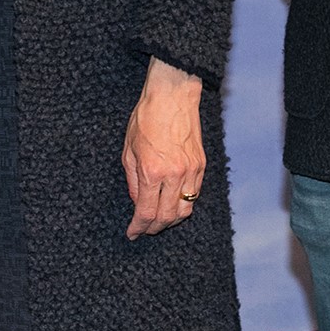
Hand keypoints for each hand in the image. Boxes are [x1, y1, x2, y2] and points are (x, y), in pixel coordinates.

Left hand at [121, 58, 205, 239]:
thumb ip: (132, 180)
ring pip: (186, 210)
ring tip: (159, 221)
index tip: (132, 233)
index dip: (138, 227)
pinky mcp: (201, 165)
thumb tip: (137, 202)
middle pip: (168, 217)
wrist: (172, 97)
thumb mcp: (128, 150)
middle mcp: (174, 175)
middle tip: (144, 230)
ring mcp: (191, 171)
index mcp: (152, 172)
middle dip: (154, 228)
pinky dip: (184, 204)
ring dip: (171, 220)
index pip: (146, 212)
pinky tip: (173, 203)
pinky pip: (194, 195)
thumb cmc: (146, 118)